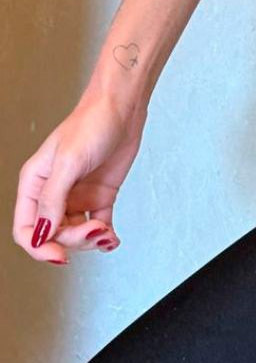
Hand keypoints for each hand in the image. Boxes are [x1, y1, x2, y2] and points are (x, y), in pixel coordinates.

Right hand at [12, 93, 146, 265]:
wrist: (123, 107)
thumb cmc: (92, 123)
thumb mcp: (68, 162)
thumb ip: (53, 199)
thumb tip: (43, 234)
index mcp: (35, 183)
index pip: (26, 229)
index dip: (39, 247)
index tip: (60, 255)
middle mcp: (54, 193)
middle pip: (54, 235)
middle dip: (74, 240)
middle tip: (95, 230)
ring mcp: (77, 196)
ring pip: (76, 234)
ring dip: (91, 240)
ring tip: (107, 233)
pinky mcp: (99, 196)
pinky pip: (98, 226)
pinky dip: (105, 236)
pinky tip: (112, 238)